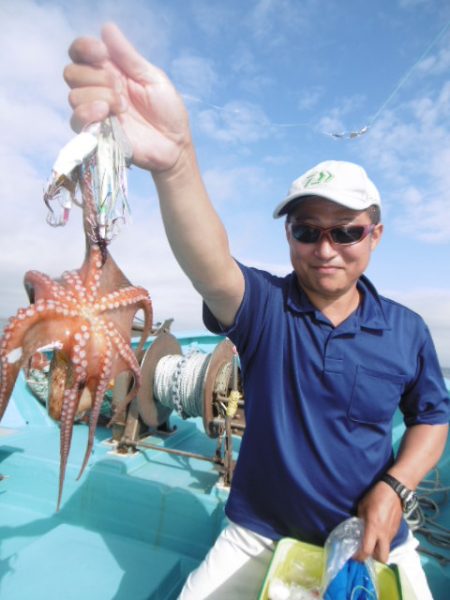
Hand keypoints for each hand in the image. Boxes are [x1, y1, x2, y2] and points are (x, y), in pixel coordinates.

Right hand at [64, 23, 190, 171]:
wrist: (174, 144)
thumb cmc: (168, 111)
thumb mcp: (153, 78)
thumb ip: (128, 56)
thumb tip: (107, 28)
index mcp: (111, 71)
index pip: (80, 53)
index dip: (84, 48)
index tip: (102, 53)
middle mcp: (98, 90)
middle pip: (72, 73)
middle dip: (96, 77)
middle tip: (121, 88)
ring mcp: (96, 113)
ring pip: (73, 96)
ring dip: (99, 97)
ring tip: (123, 107)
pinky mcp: (96, 134)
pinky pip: (76, 120)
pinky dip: (88, 113)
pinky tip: (107, 114)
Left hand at [355, 481, 402, 562]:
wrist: (395, 491)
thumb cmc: (376, 496)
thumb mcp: (362, 506)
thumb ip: (360, 519)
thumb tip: (358, 527)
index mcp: (373, 528)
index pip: (367, 550)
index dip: (359, 557)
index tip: (354, 556)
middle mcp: (384, 534)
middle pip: (382, 558)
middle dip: (374, 558)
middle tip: (367, 551)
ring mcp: (392, 533)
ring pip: (387, 549)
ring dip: (379, 549)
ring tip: (372, 540)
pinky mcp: (397, 530)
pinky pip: (389, 541)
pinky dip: (383, 541)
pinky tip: (379, 531)